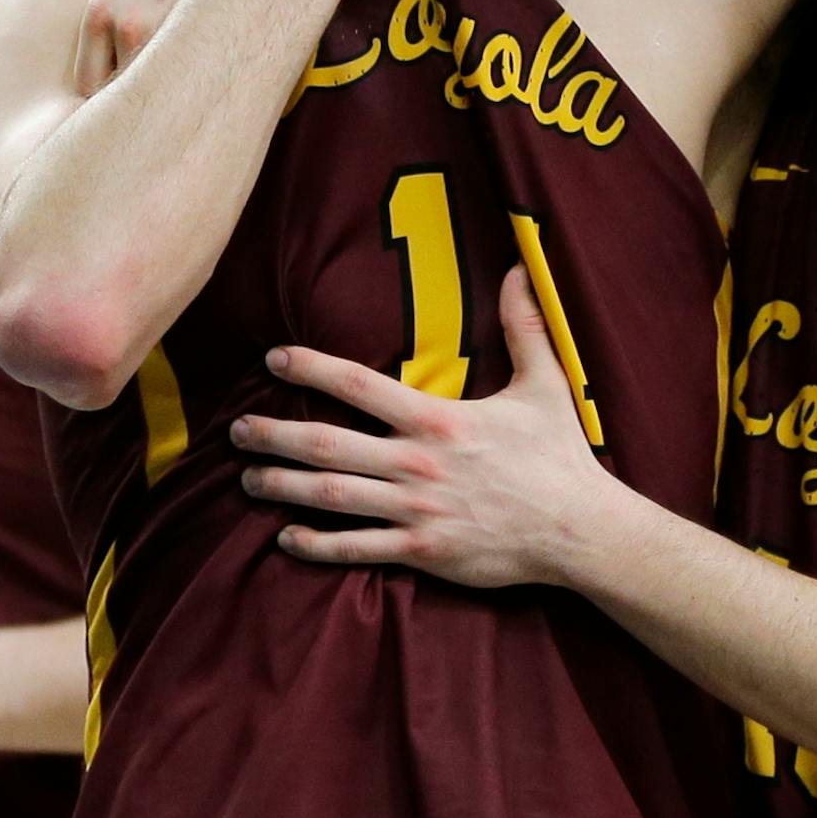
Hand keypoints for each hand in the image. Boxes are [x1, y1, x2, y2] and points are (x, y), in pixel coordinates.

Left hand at [233, 267, 616, 587]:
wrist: (580, 531)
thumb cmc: (559, 457)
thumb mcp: (545, 383)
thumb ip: (525, 326)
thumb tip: (522, 267)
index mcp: (438, 419)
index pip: (358, 385)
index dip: (311, 368)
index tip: (274, 357)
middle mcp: (417, 463)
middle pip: (327, 445)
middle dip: (275, 434)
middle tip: (236, 429)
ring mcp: (416, 509)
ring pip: (331, 497)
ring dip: (282, 486)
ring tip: (247, 478)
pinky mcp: (423, 550)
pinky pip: (357, 549)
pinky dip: (317, 546)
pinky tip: (285, 539)